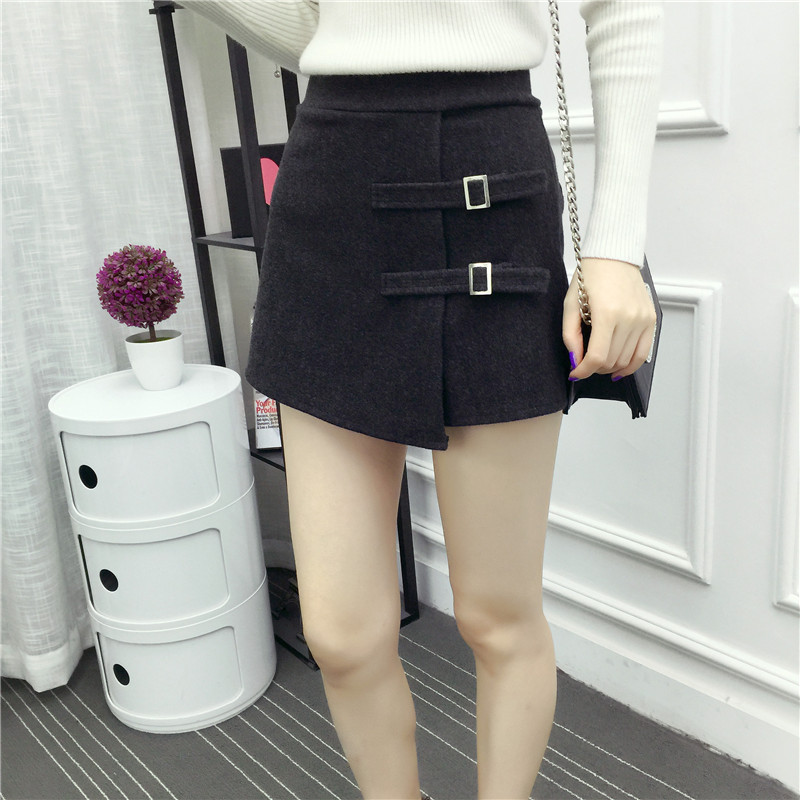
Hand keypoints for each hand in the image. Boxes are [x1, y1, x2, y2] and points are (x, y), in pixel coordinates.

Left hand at [563, 257, 656, 380]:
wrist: (614, 255)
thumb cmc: (591, 276)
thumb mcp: (571, 304)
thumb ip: (571, 336)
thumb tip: (576, 360)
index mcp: (607, 313)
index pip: (597, 356)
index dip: (583, 371)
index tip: (575, 373)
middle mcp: (629, 318)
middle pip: (611, 360)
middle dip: (593, 368)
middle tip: (583, 364)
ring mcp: (643, 319)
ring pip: (626, 360)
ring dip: (610, 367)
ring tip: (598, 362)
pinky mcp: (651, 319)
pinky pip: (643, 353)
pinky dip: (630, 365)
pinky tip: (618, 369)